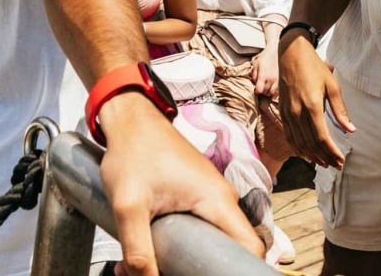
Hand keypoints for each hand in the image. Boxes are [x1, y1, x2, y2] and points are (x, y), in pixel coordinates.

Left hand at [99, 93, 263, 275]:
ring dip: (183, 258)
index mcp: (217, 199)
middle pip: (228, 248)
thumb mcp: (129, 206)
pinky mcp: (196, 196)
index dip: (241, 270)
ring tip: (154, 265)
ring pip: (208, 240)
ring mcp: (210, 197)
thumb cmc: (133, 151)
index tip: (212, 275)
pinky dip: (177, 243)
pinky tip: (149, 250)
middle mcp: (221, 199)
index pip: (251, 247)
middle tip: (171, 272)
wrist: (129, 119)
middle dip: (201, 268)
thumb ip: (137, 249)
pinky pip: (197, 228)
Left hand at [252, 50, 279, 97]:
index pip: (259, 90)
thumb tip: (255, 83)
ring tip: (267, 88)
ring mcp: (278, 80)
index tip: (256, 89)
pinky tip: (272, 88)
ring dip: (268, 92)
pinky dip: (275, 92)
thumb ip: (254, 75)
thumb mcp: (256, 64)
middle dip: (262, 91)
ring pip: (272, 93)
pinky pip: (279, 91)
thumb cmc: (265, 57)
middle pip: (265, 92)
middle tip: (261, 87)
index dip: (257, 91)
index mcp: (263, 75)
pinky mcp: (282, 80)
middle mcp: (271, 79)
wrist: (276, 51)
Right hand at [278, 32, 353, 167]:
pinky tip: (305, 154)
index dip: (331, 152)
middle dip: (324, 157)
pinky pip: (289, 136)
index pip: (322, 138)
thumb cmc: (314, 67)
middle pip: (311, 144)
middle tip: (335, 165)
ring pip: (298, 143)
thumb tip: (350, 130)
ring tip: (323, 163)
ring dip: (311, 156)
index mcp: (312, 106)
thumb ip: (340, 110)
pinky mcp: (282, 112)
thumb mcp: (332, 85)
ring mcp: (287, 113)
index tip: (340, 161)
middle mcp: (297, 113)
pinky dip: (297, 148)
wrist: (291, 54)